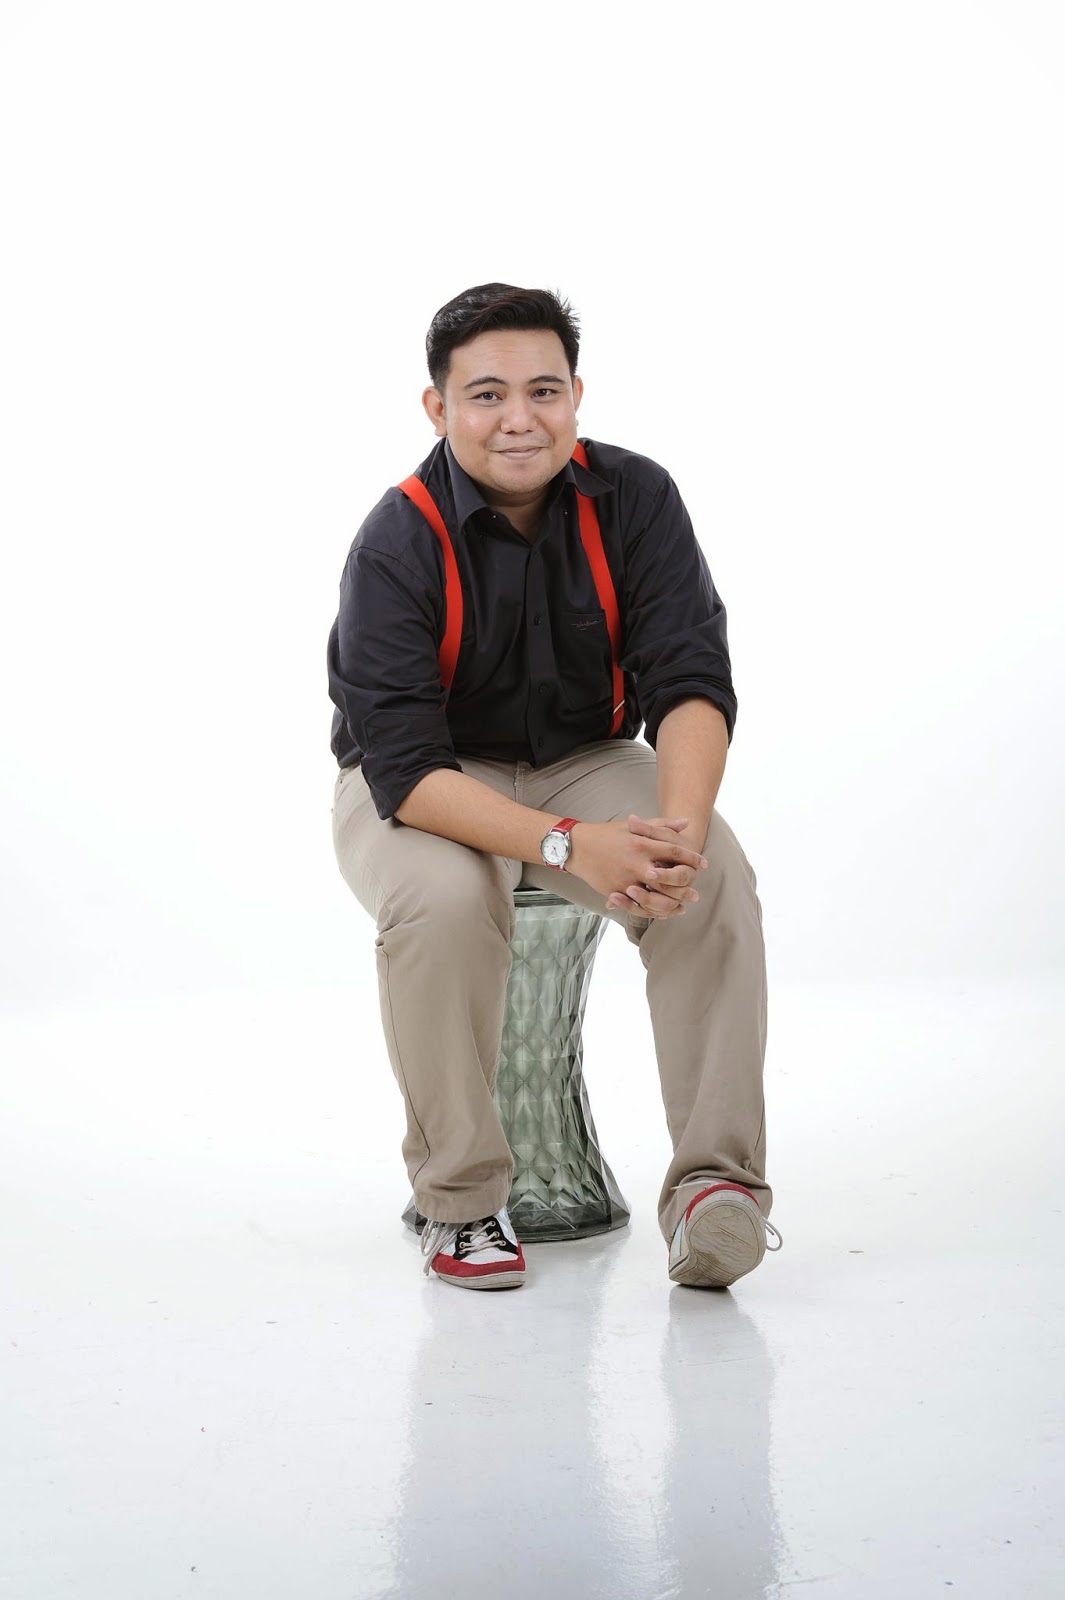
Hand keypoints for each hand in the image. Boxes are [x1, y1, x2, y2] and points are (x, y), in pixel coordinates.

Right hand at [567, 816, 706, 920]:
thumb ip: (661, 825)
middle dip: (685, 887)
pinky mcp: (615, 891)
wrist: (577, 846)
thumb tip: (686, 823)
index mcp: (641, 844)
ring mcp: (625, 880)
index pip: (674, 852)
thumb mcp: (633, 825)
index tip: (704, 864)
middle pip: (669, 879)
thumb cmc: (607, 834)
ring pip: (655, 897)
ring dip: (672, 904)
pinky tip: (662, 911)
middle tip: (696, 893)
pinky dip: (652, 911)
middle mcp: (635, 863)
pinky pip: (638, 906)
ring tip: (683, 906)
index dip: (691, 858)